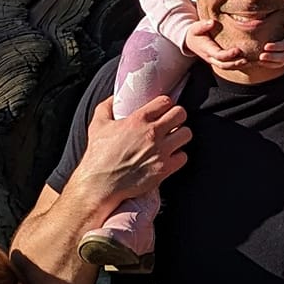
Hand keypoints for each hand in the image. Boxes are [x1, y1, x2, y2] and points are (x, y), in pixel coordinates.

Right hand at [77, 93, 190, 210]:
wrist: (100, 184)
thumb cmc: (98, 156)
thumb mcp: (97, 125)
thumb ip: (107, 107)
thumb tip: (115, 98)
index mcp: (138, 120)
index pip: (166, 101)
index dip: (165, 104)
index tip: (162, 110)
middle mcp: (152, 133)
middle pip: (180, 114)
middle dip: (177, 116)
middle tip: (171, 122)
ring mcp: (160, 151)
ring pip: (186, 134)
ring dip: (180, 135)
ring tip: (173, 138)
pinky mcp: (164, 169)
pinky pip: (183, 157)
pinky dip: (178, 156)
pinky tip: (169, 156)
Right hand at [184, 19, 243, 67]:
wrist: (190, 41)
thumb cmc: (195, 32)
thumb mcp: (196, 27)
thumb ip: (202, 25)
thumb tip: (211, 22)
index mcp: (206, 49)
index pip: (218, 55)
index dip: (228, 54)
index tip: (238, 50)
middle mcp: (210, 57)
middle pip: (223, 65)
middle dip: (235, 64)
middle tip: (246, 60)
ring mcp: (214, 60)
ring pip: (226, 67)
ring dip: (238, 66)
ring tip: (249, 63)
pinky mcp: (218, 60)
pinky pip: (228, 65)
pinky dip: (237, 66)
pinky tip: (248, 63)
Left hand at [256, 18, 283, 67]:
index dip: (276, 47)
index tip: (266, 46)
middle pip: (283, 57)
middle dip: (272, 57)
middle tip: (261, 56)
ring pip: (280, 62)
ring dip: (269, 63)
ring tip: (259, 61)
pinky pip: (279, 64)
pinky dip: (270, 65)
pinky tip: (260, 62)